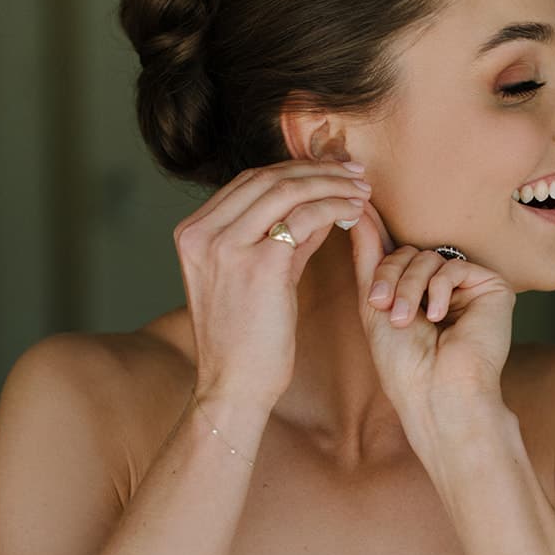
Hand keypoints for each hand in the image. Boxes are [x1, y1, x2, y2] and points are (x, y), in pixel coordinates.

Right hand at [172, 158, 375, 410]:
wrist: (234, 385)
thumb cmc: (244, 339)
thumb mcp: (252, 276)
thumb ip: (278, 236)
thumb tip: (319, 203)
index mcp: (191, 233)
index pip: (248, 181)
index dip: (293, 169)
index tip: (329, 171)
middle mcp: (202, 234)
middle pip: (267, 177)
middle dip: (317, 170)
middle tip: (355, 174)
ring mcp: (227, 247)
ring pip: (288, 190)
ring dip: (332, 184)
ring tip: (362, 190)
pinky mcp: (259, 265)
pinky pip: (306, 217)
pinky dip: (335, 208)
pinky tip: (356, 213)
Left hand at [347, 198, 515, 436]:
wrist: (437, 394)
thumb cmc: (403, 364)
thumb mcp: (375, 305)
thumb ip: (368, 258)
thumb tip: (355, 211)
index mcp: (417, 292)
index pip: (395, 254)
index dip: (375, 242)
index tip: (354, 213)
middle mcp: (443, 286)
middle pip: (408, 252)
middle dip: (390, 277)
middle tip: (383, 306)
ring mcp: (468, 286)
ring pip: (428, 257)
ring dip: (410, 287)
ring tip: (408, 320)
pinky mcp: (491, 287)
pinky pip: (453, 266)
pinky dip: (437, 290)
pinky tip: (438, 318)